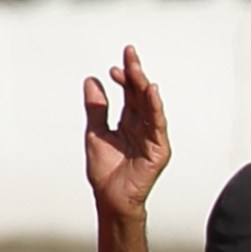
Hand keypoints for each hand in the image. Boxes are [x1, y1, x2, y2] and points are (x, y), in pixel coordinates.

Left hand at [83, 45, 169, 218]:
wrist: (110, 198)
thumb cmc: (104, 171)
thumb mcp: (95, 133)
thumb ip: (96, 109)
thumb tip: (92, 81)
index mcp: (129, 122)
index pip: (129, 94)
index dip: (123, 79)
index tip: (113, 67)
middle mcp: (142, 127)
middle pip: (140, 95)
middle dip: (135, 74)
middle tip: (129, 53)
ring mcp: (152, 138)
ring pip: (150, 106)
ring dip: (144, 86)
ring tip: (136, 69)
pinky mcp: (158, 150)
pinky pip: (158, 125)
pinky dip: (156, 108)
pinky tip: (151, 92)